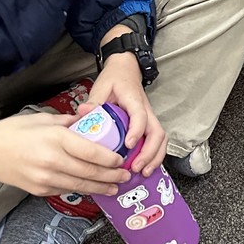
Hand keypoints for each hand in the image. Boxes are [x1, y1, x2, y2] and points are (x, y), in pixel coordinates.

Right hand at [0, 113, 129, 195]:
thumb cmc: (15, 131)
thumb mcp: (45, 119)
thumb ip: (70, 122)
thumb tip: (91, 121)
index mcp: (56, 139)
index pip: (90, 152)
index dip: (109, 159)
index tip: (122, 160)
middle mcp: (52, 161)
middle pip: (88, 172)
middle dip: (111, 177)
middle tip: (126, 177)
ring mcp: (44, 178)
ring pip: (79, 185)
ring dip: (100, 188)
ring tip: (115, 188)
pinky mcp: (38, 189)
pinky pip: (65, 190)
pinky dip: (81, 189)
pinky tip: (93, 188)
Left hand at [80, 54, 166, 176]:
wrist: (126, 70)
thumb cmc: (114, 79)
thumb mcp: (102, 86)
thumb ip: (94, 100)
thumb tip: (83, 112)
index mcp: (134, 100)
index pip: (140, 116)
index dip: (136, 130)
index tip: (128, 145)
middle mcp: (146, 110)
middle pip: (157, 132)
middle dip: (150, 152)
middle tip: (136, 168)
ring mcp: (149, 118)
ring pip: (160, 138)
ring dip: (155, 156)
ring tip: (143, 173)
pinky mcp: (147, 125)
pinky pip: (156, 141)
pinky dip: (153, 156)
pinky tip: (144, 168)